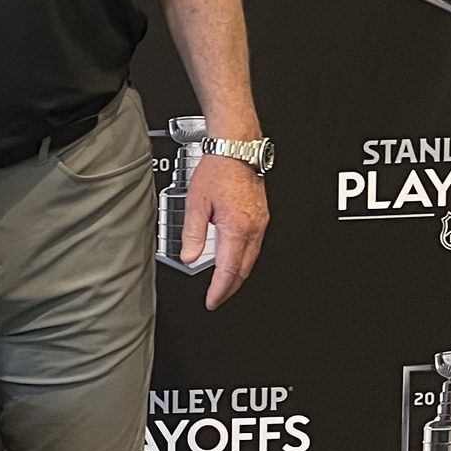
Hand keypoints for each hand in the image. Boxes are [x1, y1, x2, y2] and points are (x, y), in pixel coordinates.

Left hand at [183, 155, 268, 310]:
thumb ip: (192, 233)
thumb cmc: (218, 169)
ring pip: (251, 260)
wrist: (237, 149)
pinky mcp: (262, 217)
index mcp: (237, 228)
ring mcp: (261, 223)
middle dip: (230, 288)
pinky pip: (254, 246)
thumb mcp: (196, 203)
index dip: (219, 290)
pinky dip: (244, 259)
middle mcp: (253, 228)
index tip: (212, 301)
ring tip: (223, 284)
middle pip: (243, 270)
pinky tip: (234, 259)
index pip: (229, 271)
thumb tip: (188, 256)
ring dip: (238, 275)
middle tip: (217, 297)